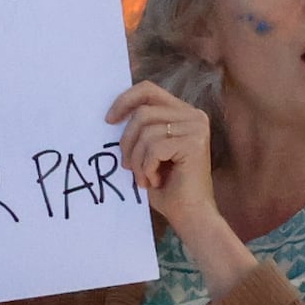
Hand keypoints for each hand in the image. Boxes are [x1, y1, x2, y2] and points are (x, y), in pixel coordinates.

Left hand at [107, 82, 222, 238]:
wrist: (190, 215)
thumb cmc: (167, 187)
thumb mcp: (150, 150)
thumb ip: (142, 129)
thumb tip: (112, 115)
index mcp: (184, 113)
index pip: (148, 90)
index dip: (124, 100)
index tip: (108, 121)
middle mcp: (194, 116)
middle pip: (142, 113)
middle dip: (127, 142)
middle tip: (128, 166)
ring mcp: (196, 128)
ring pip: (146, 132)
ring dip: (137, 160)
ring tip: (145, 178)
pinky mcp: (194, 143)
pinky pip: (153, 148)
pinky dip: (146, 168)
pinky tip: (155, 181)